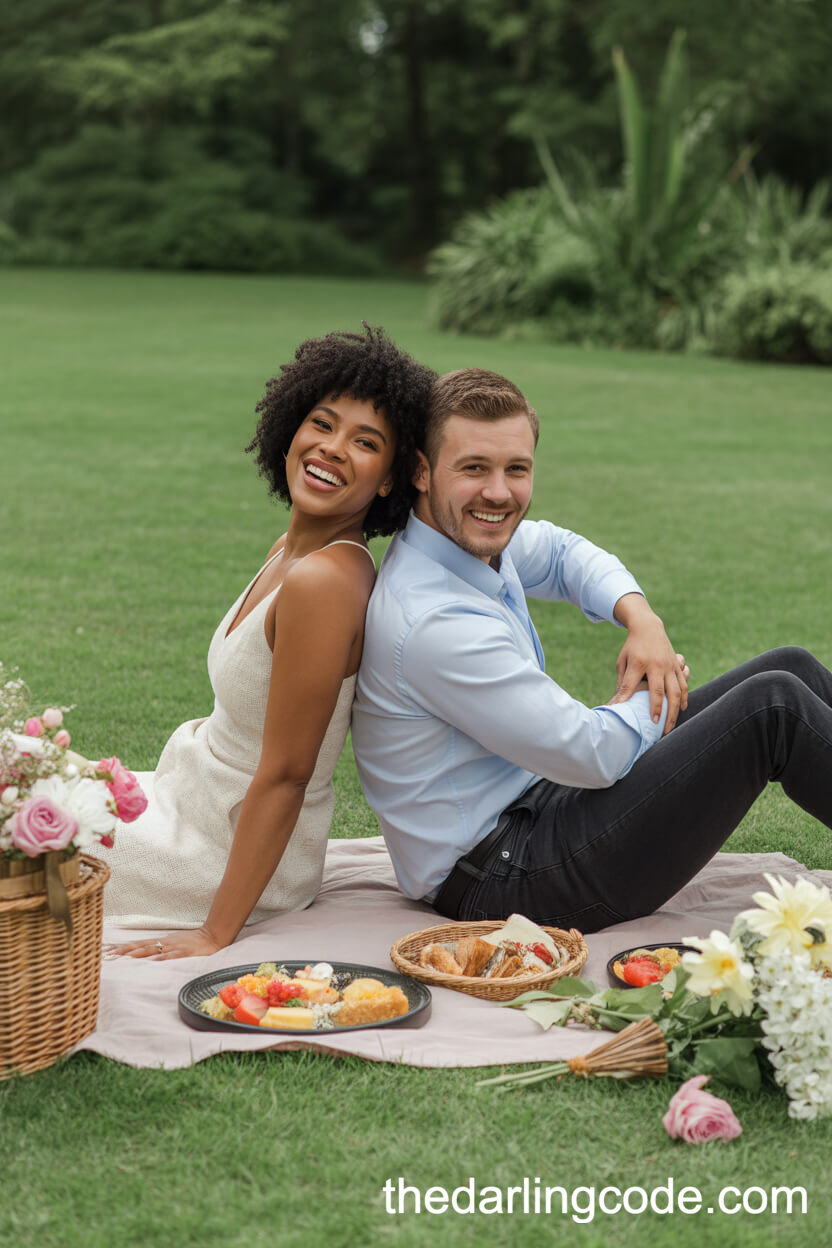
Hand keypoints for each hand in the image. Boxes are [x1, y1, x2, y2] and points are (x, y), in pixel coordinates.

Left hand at [104, 926, 223, 960]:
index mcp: (162, 941)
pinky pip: (170, 957)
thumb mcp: (174, 942)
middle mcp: (165, 943)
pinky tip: (150, 964)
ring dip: (136, 956)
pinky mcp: (184, 954)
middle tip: (108, 957)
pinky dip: (159, 960)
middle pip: (140, 947)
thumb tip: (144, 956)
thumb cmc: (192, 942)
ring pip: (152, 951)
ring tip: (122, 961)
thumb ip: (161, 948)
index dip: (123, 948)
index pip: (138, 943)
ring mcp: (174, 948)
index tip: (108, 952)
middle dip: (123, 952)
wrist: (213, 936)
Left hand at [610, 596, 688, 733]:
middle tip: (658, 729)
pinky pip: (683, 684)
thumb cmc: (631, 647)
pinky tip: (682, 709)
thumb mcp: (622, 661)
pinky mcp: (676, 665)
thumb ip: (622, 682)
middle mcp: (656, 664)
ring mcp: (669, 665)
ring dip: (674, 710)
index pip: (631, 684)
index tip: (624, 713)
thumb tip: (617, 703)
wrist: (648, 627)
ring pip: (676, 691)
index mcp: (639, 662)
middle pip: (660, 692)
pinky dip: (684, 697)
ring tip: (670, 725)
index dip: (627, 699)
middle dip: (659, 711)